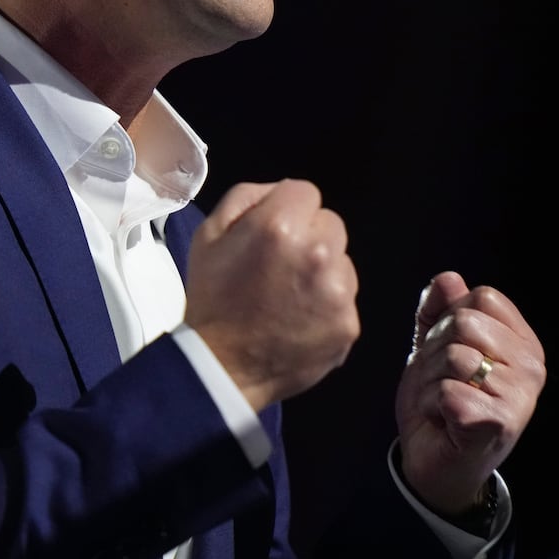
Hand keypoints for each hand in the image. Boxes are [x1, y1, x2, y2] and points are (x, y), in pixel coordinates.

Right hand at [184, 179, 359, 410]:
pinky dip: (328, 307)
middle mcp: (318, 252)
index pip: (306, 192)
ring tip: (290, 296)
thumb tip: (280, 192)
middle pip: (330, 224)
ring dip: (323, 271)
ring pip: (342, 262)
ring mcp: (339, 291)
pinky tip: (302, 320)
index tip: (270, 234)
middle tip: (281, 266)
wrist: (222, 366)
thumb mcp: (210, 233)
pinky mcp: (349, 324)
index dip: (286, 210)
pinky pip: (345, 300)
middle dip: (310, 237)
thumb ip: (247, 197)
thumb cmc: (212, 296)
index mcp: (281, 224)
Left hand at [394, 271, 545, 517]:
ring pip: (453, 356)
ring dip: (430, 380)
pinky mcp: (497, 424)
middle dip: (435, 350)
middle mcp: (531, 368)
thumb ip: (439, 309)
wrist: (435, 462)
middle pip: (465, 322)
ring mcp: (519, 397)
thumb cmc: (441, 400)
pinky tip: (444, 421)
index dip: (450, 319)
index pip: (482, 297)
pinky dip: (432, 405)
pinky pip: (447, 391)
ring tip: (443, 401)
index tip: (451, 351)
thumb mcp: (434, 346)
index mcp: (523, 343)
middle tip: (443, 381)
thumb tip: (449, 278)